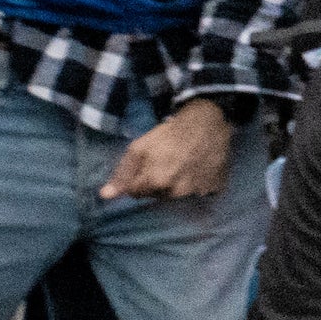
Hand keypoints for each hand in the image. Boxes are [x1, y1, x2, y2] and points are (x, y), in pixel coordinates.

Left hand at [98, 98, 233, 203]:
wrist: (206, 123)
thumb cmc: (168, 135)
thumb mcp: (138, 148)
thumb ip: (122, 174)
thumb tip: (105, 196)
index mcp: (156, 183)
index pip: (136, 194)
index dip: (138, 179)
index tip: (147, 166)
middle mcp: (177, 193)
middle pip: (158, 196)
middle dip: (158, 184)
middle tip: (166, 164)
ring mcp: (198, 192)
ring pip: (179, 196)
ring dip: (178, 185)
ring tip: (183, 167)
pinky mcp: (215, 188)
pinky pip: (202, 193)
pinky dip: (198, 184)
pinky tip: (198, 170)